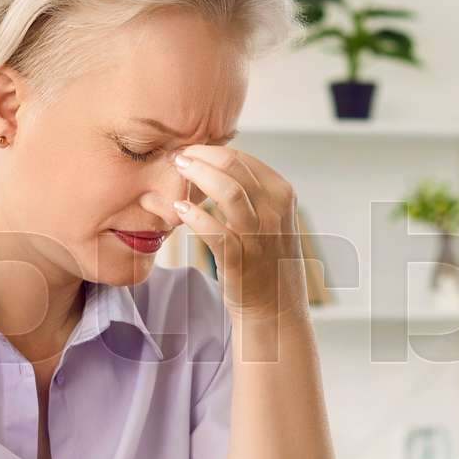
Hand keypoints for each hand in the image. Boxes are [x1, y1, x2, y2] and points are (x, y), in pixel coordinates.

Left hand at [168, 145, 307, 322]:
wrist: (276, 309)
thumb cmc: (265, 259)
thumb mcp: (269, 217)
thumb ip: (249, 190)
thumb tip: (213, 161)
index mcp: (282, 194)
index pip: (243, 158)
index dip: (211, 149)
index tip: (188, 149)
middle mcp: (274, 211)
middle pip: (234, 166)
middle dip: (200, 155)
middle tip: (177, 155)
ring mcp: (259, 236)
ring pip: (229, 191)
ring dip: (197, 176)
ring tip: (176, 170)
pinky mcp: (240, 260)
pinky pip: (215, 231)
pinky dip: (195, 216)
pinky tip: (180, 208)